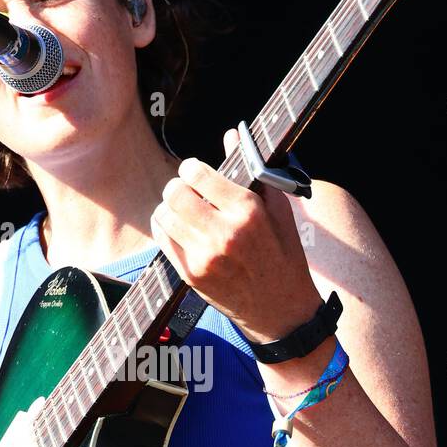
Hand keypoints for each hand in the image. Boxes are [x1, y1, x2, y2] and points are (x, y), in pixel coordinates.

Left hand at [150, 129, 321, 343]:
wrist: (280, 312)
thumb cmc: (284, 258)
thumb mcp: (280, 212)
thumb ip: (255, 172)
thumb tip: (232, 134)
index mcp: (247, 211)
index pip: (198, 173)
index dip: (192, 168)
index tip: (195, 172)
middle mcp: (223, 233)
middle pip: (175, 192)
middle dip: (178, 186)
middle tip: (187, 191)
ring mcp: (204, 256)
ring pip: (163, 215)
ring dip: (170, 208)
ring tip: (183, 211)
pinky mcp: (191, 275)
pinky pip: (162, 239)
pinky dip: (166, 229)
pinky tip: (180, 230)